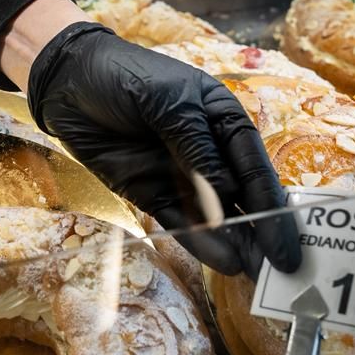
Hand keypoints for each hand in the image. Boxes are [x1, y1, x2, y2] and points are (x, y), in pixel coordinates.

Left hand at [6, 6, 301, 277]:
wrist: (67, 81)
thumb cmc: (126, 77)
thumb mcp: (168, 103)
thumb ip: (196, 147)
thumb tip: (228, 193)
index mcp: (224, 122)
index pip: (256, 170)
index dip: (274, 208)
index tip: (286, 244)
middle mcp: (210, 154)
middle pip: (243, 200)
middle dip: (263, 235)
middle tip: (282, 274)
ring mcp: (180, 177)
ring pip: (216, 218)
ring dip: (237, 245)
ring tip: (257, 278)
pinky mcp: (151, 194)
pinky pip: (179, 223)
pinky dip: (200, 242)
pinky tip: (223, 261)